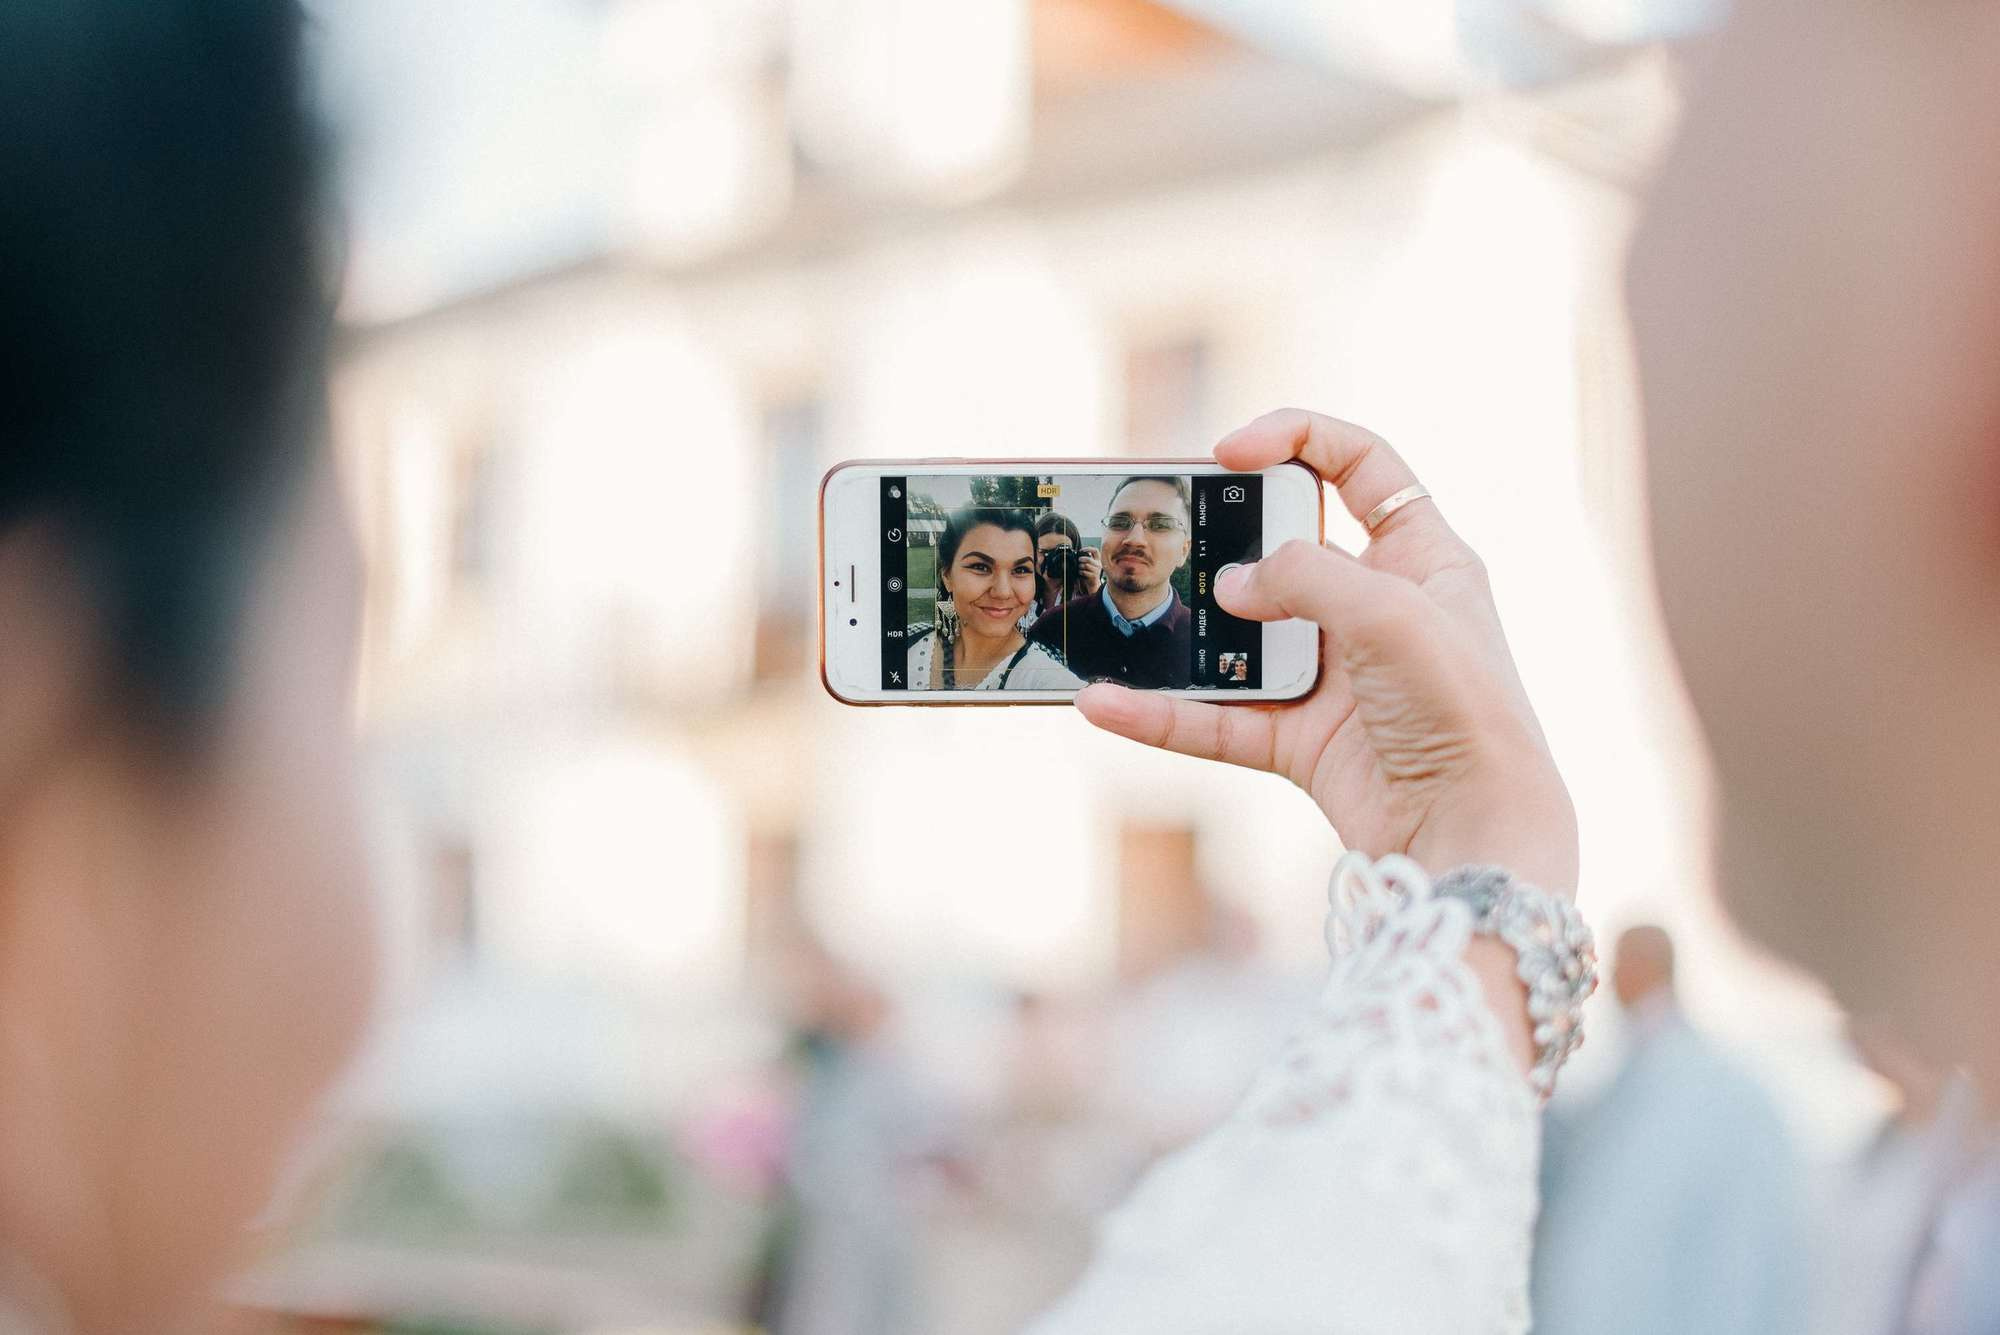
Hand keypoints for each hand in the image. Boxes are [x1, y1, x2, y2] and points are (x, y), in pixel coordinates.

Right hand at [1075, 409, 1577, 893]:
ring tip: (1121, 622)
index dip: (1297, 440)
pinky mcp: (1301, 741)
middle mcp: (1376, 610)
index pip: (1361, 468)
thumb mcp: (1389, 611)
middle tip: (1169, 540)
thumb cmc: (1462, 709)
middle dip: (1224, 543)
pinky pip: (1215, 719)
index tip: (1230, 452)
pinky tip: (1108, 705)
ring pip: (1238, 640)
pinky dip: (1160, 715)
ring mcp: (1334, 677)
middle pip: (1283, 551)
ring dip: (1181, 637)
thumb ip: (1302, 576)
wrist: (1471, 832)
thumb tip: (1230, 588)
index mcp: (1421, 558)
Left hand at [1078, 548, 1102, 596]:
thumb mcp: (1090, 564)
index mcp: (1098, 559)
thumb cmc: (1089, 572)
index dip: (1088, 549)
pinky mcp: (1094, 576)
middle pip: (1089, 559)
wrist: (1093, 583)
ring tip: (1079, 568)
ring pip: (1086, 566)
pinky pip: (1085, 572)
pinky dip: (1080, 572)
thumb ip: (1086, 558)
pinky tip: (1080, 572)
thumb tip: (1078, 553)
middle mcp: (1098, 564)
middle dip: (1081, 559)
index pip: (1095, 551)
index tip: (1081, 550)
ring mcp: (1097, 571)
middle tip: (1078, 560)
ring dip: (1080, 566)